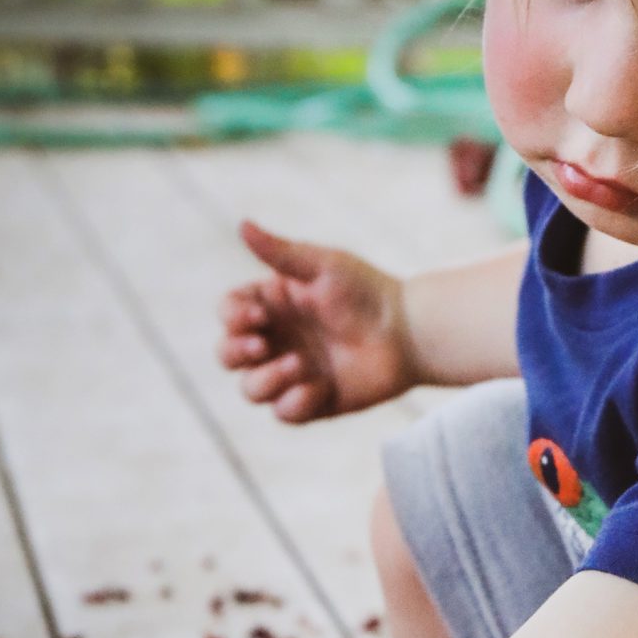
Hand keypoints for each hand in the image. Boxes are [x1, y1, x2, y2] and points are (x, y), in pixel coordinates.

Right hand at [219, 221, 413, 422]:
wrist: (410, 333)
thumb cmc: (368, 292)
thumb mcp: (324, 266)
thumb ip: (281, 252)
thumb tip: (241, 224)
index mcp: (273, 306)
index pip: (230, 313)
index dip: (232, 317)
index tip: (256, 314)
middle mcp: (277, 340)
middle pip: (228, 355)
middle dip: (235, 352)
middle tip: (261, 346)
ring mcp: (292, 374)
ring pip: (251, 390)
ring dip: (266, 380)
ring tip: (300, 365)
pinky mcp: (313, 401)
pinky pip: (284, 413)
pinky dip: (293, 403)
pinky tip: (317, 387)